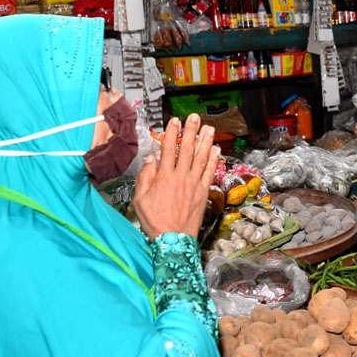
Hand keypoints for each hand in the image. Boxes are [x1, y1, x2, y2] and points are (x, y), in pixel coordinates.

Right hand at [133, 113, 219, 239]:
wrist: (173, 238)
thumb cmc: (155, 220)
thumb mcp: (140, 199)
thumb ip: (145, 177)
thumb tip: (150, 158)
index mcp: (164, 177)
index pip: (168, 150)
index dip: (172, 133)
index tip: (175, 121)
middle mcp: (180, 177)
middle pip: (186, 150)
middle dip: (191, 132)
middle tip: (194, 118)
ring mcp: (194, 184)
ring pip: (201, 158)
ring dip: (205, 141)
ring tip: (208, 128)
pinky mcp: (203, 191)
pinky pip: (209, 172)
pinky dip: (213, 160)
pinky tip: (216, 149)